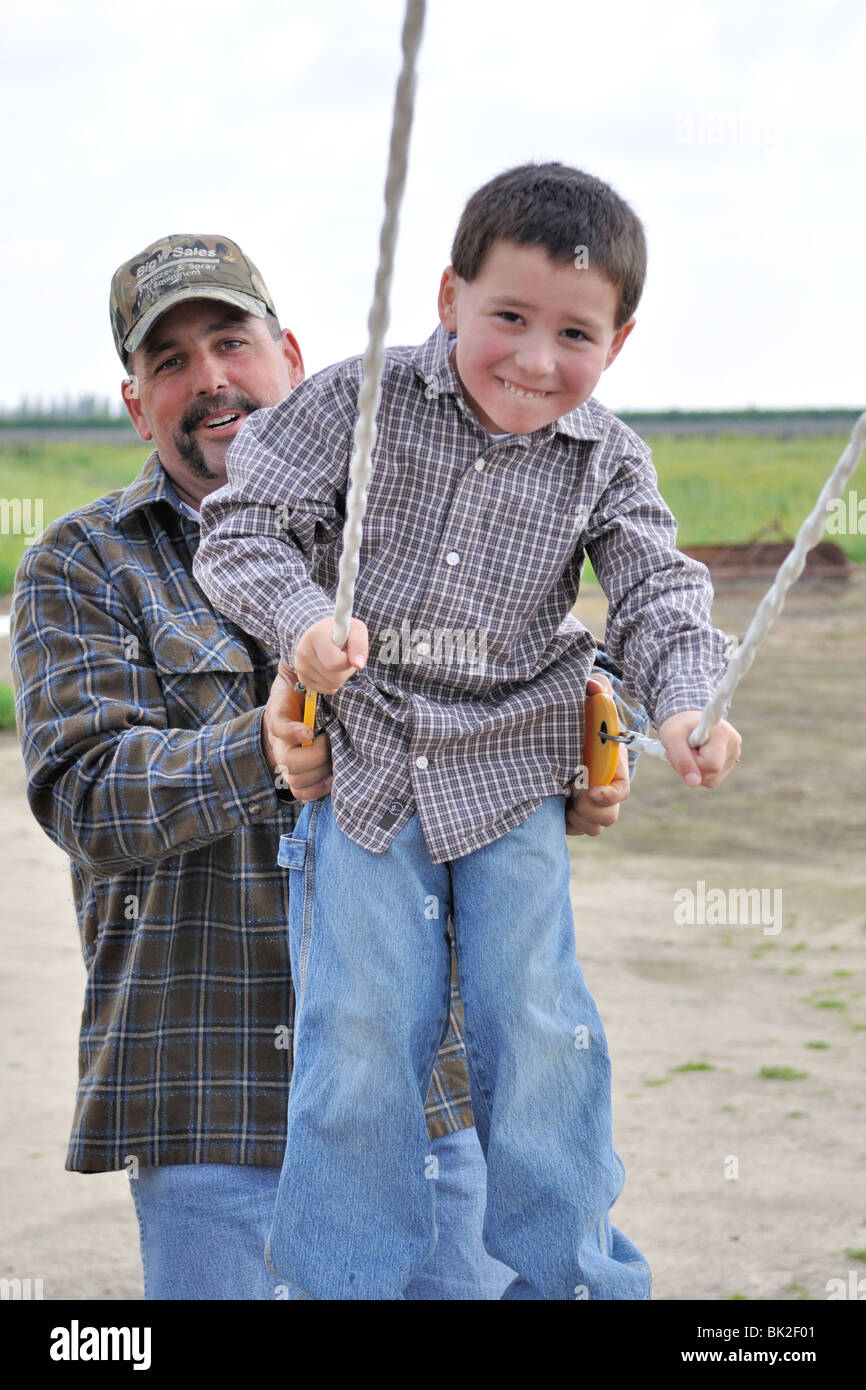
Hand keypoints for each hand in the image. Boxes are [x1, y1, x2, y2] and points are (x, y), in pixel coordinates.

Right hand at [262, 661, 332, 799]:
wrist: (297, 711)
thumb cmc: (304, 693)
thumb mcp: (300, 678)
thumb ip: (303, 672)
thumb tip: (319, 657)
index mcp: (280, 718)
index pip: (279, 727)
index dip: (293, 731)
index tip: (310, 728)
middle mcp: (280, 744)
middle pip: (289, 762)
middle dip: (317, 755)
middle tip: (332, 741)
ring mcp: (287, 763)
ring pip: (297, 781)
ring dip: (320, 773)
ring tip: (335, 758)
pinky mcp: (299, 777)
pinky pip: (303, 793)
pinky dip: (319, 788)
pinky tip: (332, 775)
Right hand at [294, 617, 367, 693]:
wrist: (321, 634)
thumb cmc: (341, 631)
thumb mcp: (355, 629)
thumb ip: (359, 643)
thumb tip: (359, 665)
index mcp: (315, 636)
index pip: (335, 663)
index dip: (347, 659)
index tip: (346, 649)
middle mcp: (303, 652)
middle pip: (335, 678)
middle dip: (346, 669)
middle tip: (343, 654)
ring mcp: (300, 667)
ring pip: (333, 685)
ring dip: (341, 675)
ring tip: (336, 659)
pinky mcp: (302, 678)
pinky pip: (328, 689)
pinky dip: (334, 681)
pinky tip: (330, 667)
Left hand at [566, 675, 630, 835]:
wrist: (565, 733)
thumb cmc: (582, 716)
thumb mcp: (589, 699)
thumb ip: (595, 690)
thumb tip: (592, 685)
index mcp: (613, 768)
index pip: (622, 792)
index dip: (610, 796)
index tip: (591, 789)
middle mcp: (604, 790)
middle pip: (609, 816)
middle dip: (590, 808)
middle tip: (572, 790)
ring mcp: (589, 804)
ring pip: (592, 827)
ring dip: (578, 817)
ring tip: (563, 797)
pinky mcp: (572, 812)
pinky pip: (574, 830)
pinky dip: (565, 824)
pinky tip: (554, 805)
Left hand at [658, 711, 740, 787]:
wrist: (685, 719)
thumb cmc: (678, 726)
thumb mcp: (672, 738)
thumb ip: (682, 760)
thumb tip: (694, 783)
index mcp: (722, 732)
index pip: (711, 764)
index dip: (692, 761)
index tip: (686, 746)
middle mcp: (734, 742)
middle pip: (712, 773)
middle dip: (692, 766)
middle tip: (684, 749)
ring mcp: (735, 752)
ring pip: (712, 779)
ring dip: (695, 769)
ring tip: (689, 751)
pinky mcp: (731, 760)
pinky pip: (713, 778)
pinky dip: (700, 771)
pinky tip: (697, 756)